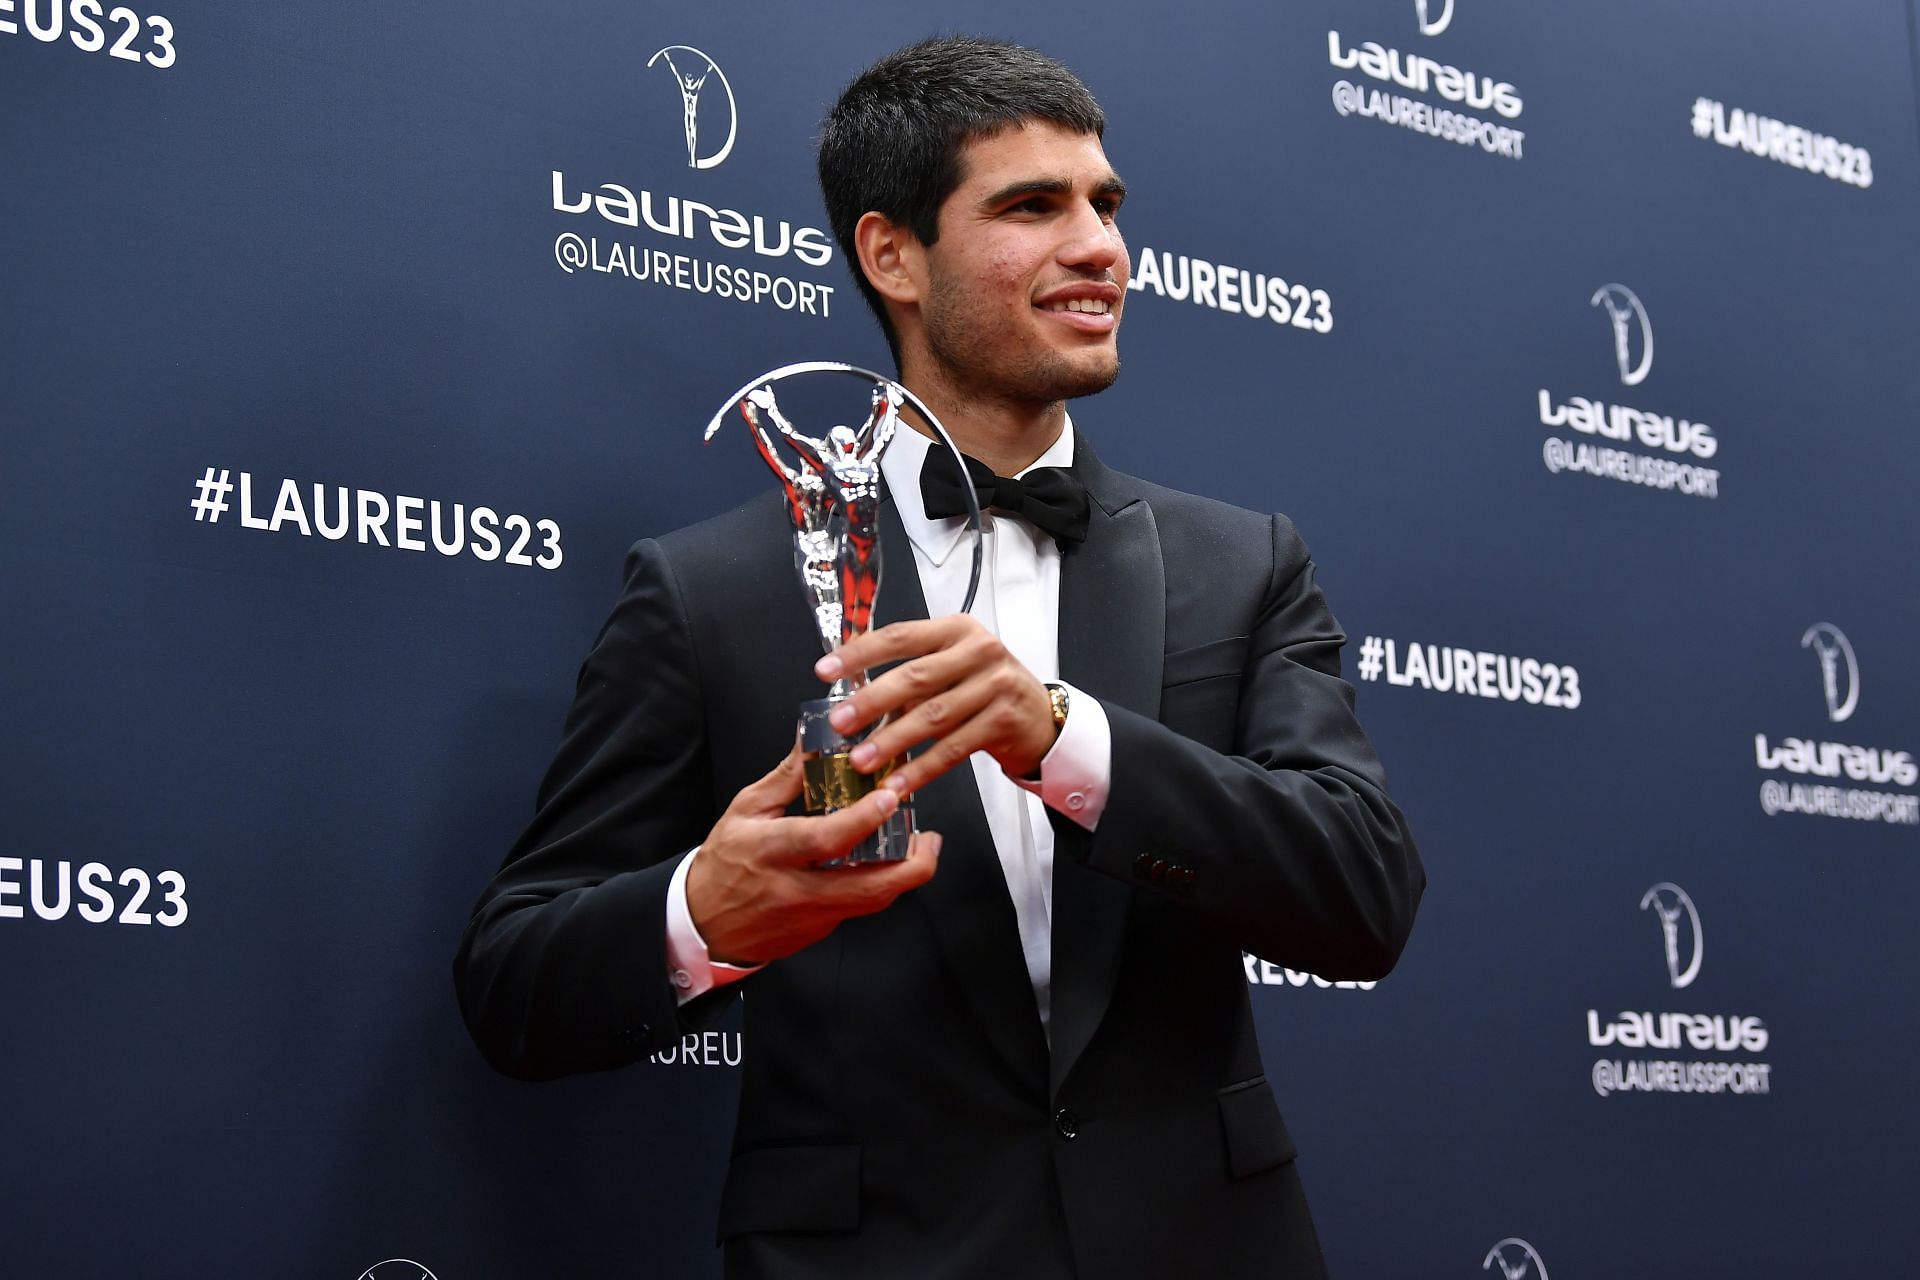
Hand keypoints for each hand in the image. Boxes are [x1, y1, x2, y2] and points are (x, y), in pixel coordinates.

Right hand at [687, 740, 940, 965]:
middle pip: (868, 887)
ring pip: (872, 902)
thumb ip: (788, 776)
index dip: (863, 819)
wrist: (706, 925)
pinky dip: (879, 884)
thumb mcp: (746, 810)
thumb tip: (813, 739)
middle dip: (912, 865)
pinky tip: (888, 863)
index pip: (825, 839)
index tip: (890, 796)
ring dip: (905, 875)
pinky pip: (859, 907)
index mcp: (772, 852)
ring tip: (920, 847)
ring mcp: (812, 915)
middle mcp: (796, 888)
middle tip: (930, 837)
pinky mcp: (820, 930)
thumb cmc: (724, 863)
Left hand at [815, 615, 1057, 796]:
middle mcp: (979, 652)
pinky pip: (952, 750)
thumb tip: (851, 693)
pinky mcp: (1002, 722)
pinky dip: (921, 769)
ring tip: (861, 760)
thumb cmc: (985, 689)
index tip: (825, 671)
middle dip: (871, 702)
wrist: (1041, 717)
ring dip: (892, 741)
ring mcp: (995, 686)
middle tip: (839, 723)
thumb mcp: (953, 666)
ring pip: (932, 717)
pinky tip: (897, 783)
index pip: (901, 636)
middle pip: (915, 677)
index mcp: (956, 630)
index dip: (860, 654)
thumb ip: (910, 673)